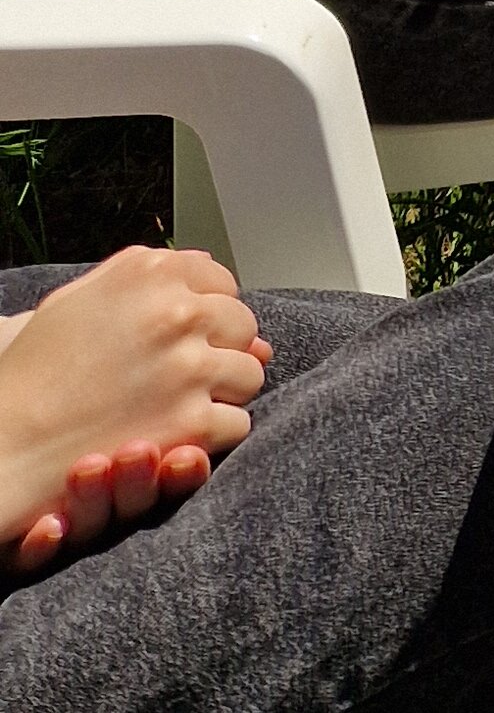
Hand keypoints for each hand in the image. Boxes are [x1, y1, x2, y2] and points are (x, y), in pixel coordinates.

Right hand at [0, 248, 269, 573]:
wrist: (7, 440)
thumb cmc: (36, 373)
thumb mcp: (81, 301)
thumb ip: (147, 279)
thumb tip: (214, 277)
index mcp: (150, 272)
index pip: (221, 281)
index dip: (207, 312)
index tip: (187, 335)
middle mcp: (176, 311)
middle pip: (241, 325)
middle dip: (220, 349)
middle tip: (183, 376)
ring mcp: (188, 366)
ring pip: (250, 374)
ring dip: (223, 393)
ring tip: (181, 406)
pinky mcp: (192, 420)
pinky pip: (236, 424)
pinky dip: (213, 436)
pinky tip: (177, 438)